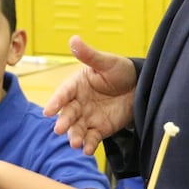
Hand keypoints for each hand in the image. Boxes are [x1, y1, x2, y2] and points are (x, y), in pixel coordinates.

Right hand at [42, 36, 135, 154]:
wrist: (140, 88)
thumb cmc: (120, 71)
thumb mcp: (106, 62)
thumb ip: (89, 55)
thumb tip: (74, 39)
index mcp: (77, 85)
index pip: (64, 93)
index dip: (56, 101)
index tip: (49, 111)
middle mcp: (79, 102)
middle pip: (68, 114)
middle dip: (64, 122)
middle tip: (60, 129)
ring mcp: (88, 117)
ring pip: (77, 129)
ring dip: (74, 136)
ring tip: (75, 143)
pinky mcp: (99, 129)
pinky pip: (92, 139)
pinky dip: (89, 145)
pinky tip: (87, 150)